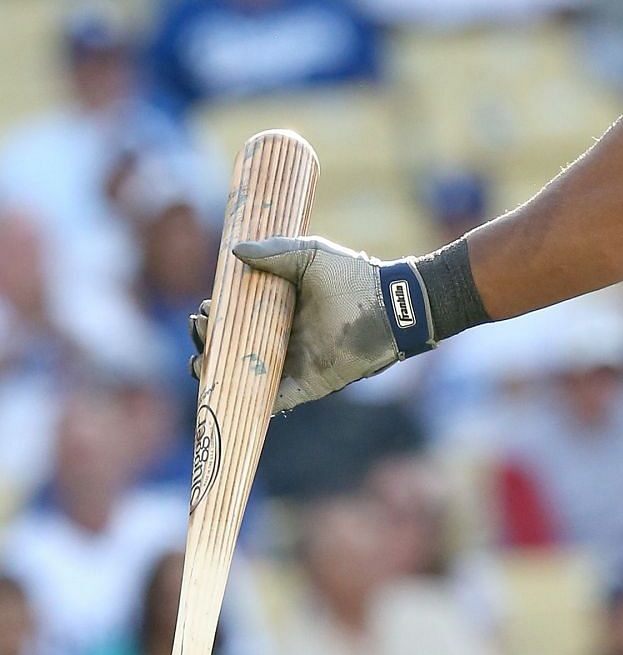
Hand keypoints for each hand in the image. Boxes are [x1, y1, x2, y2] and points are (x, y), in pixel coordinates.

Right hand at [191, 236, 401, 414]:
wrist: (390, 307)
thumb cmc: (354, 277)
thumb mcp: (309, 256)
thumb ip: (274, 253)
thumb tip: (234, 252)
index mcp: (281, 308)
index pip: (239, 316)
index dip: (217, 315)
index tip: (205, 309)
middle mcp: (284, 337)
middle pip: (236, 346)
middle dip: (211, 342)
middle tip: (201, 331)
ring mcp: (295, 362)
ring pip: (248, 375)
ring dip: (222, 373)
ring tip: (201, 365)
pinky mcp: (308, 384)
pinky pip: (274, 400)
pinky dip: (250, 402)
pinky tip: (225, 395)